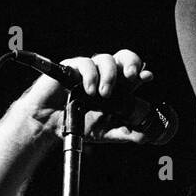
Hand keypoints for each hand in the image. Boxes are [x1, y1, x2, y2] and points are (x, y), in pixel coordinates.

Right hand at [20, 49, 155, 142]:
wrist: (48, 125)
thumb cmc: (77, 125)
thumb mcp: (104, 132)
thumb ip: (123, 133)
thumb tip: (144, 137)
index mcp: (118, 89)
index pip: (134, 75)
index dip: (142, 73)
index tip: (147, 77)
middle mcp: (106, 76)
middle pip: (125, 58)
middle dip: (131, 63)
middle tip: (131, 77)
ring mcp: (90, 70)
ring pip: (107, 59)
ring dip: (109, 76)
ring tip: (103, 94)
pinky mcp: (73, 67)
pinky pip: (86, 63)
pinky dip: (91, 76)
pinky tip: (89, 90)